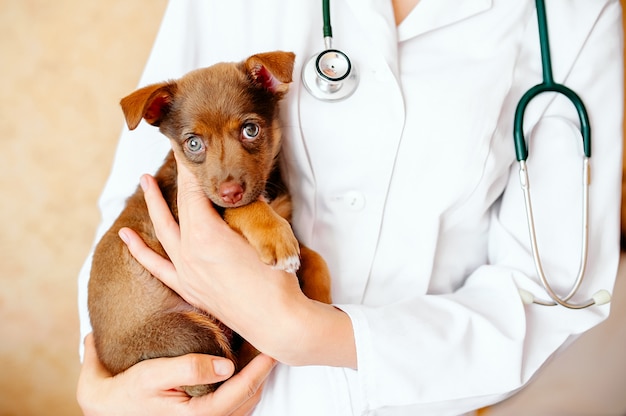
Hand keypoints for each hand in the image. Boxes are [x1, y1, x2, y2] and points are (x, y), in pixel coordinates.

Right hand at [77, 333, 275, 415]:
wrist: (105, 410)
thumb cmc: (126, 393)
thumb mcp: (153, 375)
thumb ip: (190, 368)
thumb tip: (227, 365)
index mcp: (199, 415)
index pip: (242, 390)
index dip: (260, 369)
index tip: (273, 350)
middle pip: (248, 398)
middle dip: (262, 374)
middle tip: (272, 347)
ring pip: (244, 405)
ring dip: (254, 382)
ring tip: (261, 357)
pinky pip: (233, 408)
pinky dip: (243, 391)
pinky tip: (241, 372)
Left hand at [120, 159, 356, 367]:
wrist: (277, 321)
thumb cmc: (276, 278)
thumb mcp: (265, 234)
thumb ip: (248, 211)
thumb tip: (242, 196)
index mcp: (206, 235)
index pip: (195, 192)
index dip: (191, 169)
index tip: (189, 152)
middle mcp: (189, 252)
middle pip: (176, 208)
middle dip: (170, 182)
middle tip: (167, 159)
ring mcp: (186, 272)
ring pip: (163, 232)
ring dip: (154, 206)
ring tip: (143, 183)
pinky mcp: (189, 289)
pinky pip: (157, 267)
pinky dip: (141, 251)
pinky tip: (128, 238)